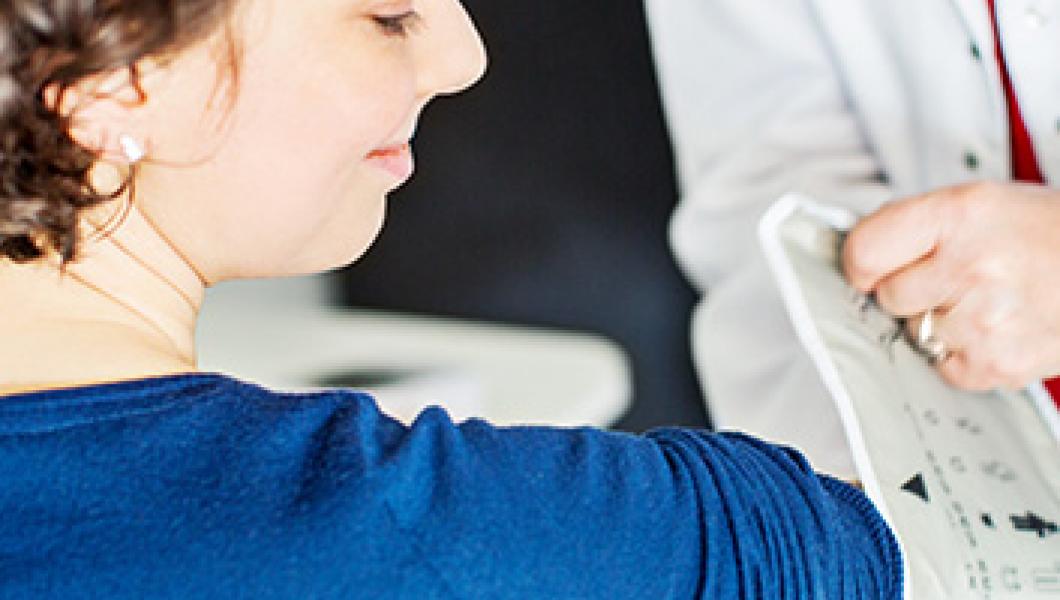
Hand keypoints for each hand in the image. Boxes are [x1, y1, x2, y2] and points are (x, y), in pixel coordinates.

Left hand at [842, 181, 1059, 390]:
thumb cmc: (1050, 234)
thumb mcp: (982, 203)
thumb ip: (914, 227)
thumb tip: (856, 258)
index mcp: (960, 215)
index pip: (865, 251)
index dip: (863, 262)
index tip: (870, 267)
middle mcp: (972, 266)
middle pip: (888, 296)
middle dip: (912, 289)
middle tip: (955, 277)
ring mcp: (985, 319)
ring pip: (914, 333)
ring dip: (939, 322)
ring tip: (987, 300)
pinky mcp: (998, 364)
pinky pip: (943, 366)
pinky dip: (963, 353)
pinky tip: (998, 327)